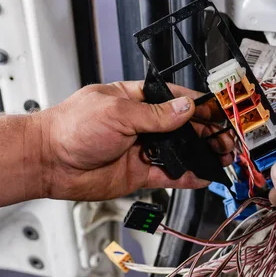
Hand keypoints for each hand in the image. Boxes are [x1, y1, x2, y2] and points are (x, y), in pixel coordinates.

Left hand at [34, 81, 232, 200]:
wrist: (49, 162)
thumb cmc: (71, 127)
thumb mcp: (118, 113)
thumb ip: (156, 115)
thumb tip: (185, 109)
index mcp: (136, 100)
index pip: (175, 99)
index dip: (199, 106)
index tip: (219, 111)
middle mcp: (141, 124)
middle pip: (183, 127)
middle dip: (207, 132)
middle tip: (226, 139)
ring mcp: (141, 149)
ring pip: (180, 152)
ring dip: (201, 154)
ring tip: (221, 158)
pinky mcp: (138, 174)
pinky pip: (169, 175)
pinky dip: (187, 177)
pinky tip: (202, 176)